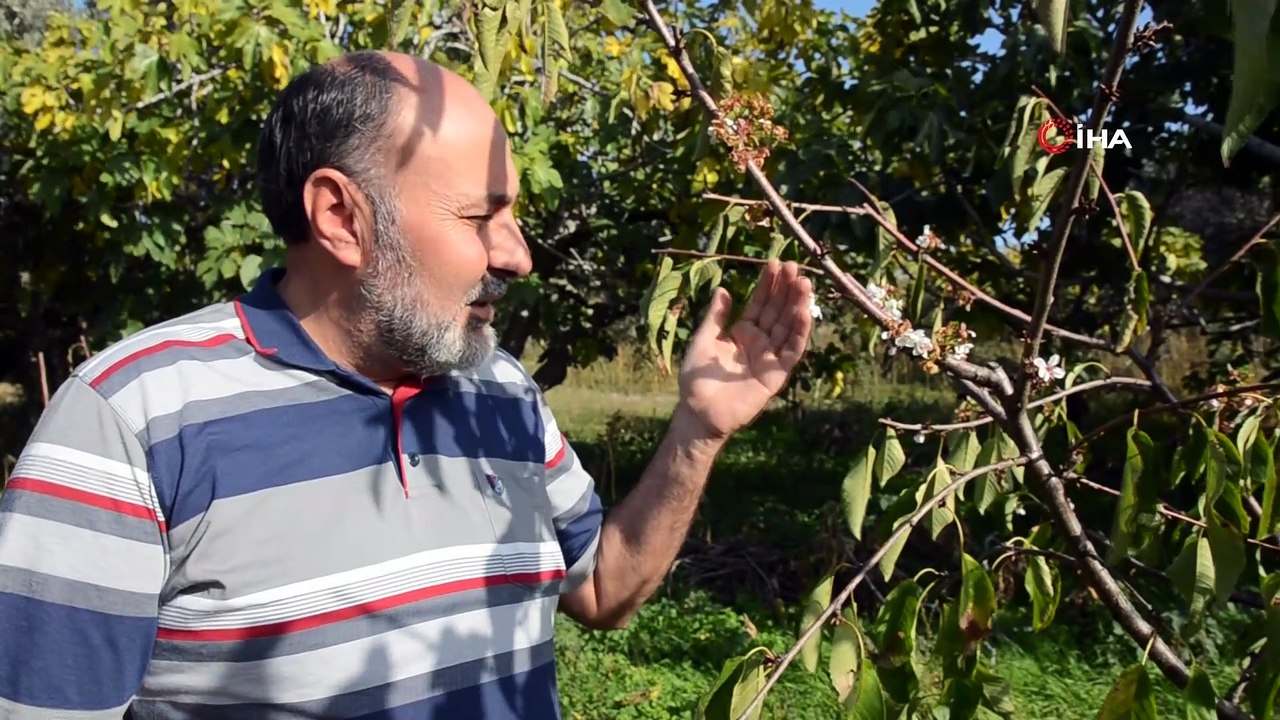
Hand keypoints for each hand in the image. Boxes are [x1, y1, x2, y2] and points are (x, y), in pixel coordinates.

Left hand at [676, 259, 814, 439]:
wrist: (700, 411)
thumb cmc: (696, 378)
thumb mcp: (703, 340)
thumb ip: (716, 317)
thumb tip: (724, 289)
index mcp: (742, 331)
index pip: (759, 303)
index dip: (768, 284)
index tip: (775, 263)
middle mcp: (760, 341)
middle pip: (777, 310)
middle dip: (786, 289)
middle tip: (794, 266)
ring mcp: (770, 356)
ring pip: (788, 327)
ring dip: (797, 305)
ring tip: (803, 283)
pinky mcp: (777, 374)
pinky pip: (791, 351)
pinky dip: (799, 333)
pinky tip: (804, 313)